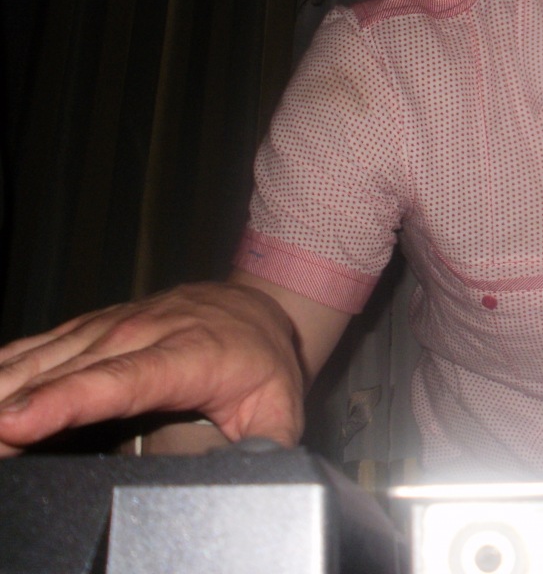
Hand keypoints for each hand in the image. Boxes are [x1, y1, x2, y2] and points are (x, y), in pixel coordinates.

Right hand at [0, 282, 304, 455]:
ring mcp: (111, 325)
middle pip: (66, 372)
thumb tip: (257, 474)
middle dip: (14, 407)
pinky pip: (37, 345)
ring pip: (43, 356)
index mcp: (187, 355)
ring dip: (2, 388)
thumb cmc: (263, 359)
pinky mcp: (89, 326)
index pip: (120, 380)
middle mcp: (142, 334)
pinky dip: (6, 368)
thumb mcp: (280, 405)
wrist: (257, 303)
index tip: (18, 422)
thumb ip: (268, 445)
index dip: (65, 401)